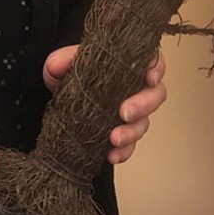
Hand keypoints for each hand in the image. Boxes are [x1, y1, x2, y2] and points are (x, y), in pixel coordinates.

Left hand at [43, 45, 166, 164]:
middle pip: (155, 94)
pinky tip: (112, 154)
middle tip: (124, 112)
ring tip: (114, 138)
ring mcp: (132, 112)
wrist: (58, 97)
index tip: (149, 78)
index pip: (152, 61)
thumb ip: (62, 60)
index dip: (155, 68)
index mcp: (126, 64)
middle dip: (143, 105)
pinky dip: (124, 151)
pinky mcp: (123, 133)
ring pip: (144, 122)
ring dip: (132, 132)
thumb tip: (57, 65)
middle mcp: (134, 87)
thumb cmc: (69, 74)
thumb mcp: (62, 62)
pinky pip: (131, 145)